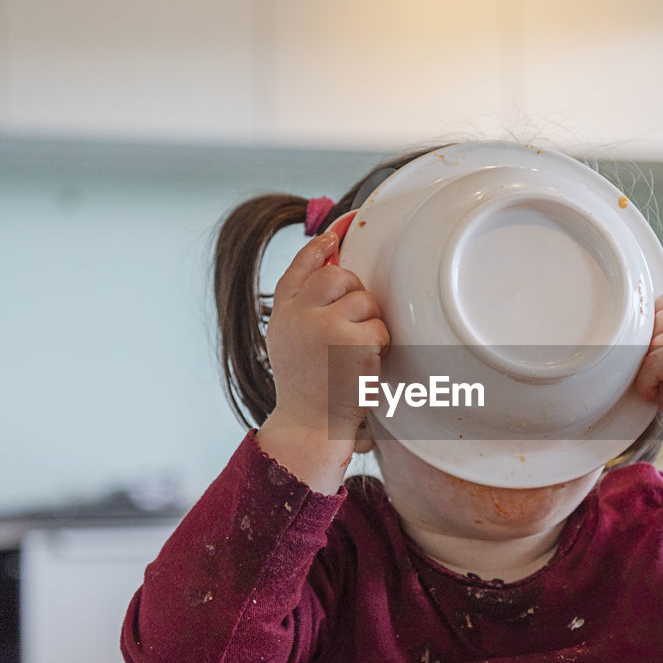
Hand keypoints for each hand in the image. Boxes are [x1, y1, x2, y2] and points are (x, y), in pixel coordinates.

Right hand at [262, 211, 387, 444]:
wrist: (309, 427)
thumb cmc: (308, 388)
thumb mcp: (292, 342)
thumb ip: (304, 308)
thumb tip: (331, 267)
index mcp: (282, 314)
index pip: (300, 268)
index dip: (319, 248)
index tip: (333, 236)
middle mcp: (298, 315)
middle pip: (340, 277)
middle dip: (354, 296)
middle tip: (352, 328)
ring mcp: (325, 326)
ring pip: (365, 301)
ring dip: (369, 325)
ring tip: (353, 355)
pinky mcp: (352, 341)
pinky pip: (379, 326)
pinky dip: (379, 345)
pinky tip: (362, 366)